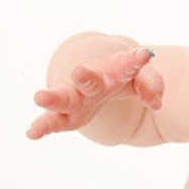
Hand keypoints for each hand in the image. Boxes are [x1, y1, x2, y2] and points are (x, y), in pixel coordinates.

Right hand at [26, 46, 164, 139]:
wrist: (94, 73)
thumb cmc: (122, 76)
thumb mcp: (140, 78)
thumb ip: (151, 85)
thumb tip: (157, 104)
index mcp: (112, 71)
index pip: (125, 65)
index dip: (133, 61)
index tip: (142, 55)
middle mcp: (90, 82)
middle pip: (88, 80)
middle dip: (84, 76)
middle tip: (79, 72)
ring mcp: (75, 97)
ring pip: (63, 97)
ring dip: (52, 98)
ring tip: (39, 97)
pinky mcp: (66, 115)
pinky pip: (53, 121)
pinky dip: (42, 126)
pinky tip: (31, 133)